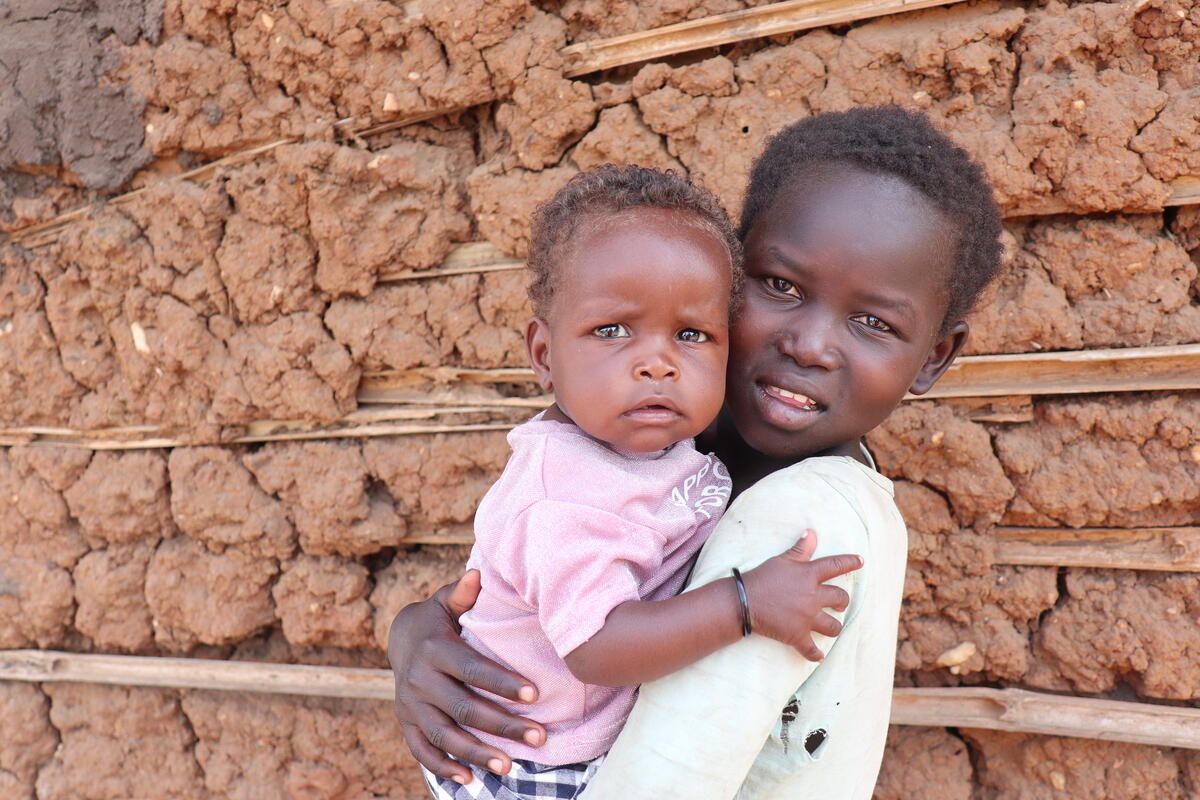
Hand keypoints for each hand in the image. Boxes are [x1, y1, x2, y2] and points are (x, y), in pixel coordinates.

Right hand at [388, 569, 546, 783]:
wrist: (399, 638)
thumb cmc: (438, 619)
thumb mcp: (445, 602)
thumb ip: (462, 593)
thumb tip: (477, 574)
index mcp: (435, 650)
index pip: (473, 670)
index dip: (502, 683)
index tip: (535, 695)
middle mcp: (420, 680)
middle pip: (464, 709)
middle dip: (502, 725)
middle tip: (538, 736)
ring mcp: (411, 705)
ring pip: (445, 735)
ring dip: (476, 753)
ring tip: (509, 766)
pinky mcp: (406, 722)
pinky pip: (422, 750)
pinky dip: (442, 768)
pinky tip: (469, 779)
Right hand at [740, 530, 861, 660]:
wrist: (744, 601)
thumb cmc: (762, 577)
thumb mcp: (782, 560)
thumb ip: (800, 549)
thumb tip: (812, 533)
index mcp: (809, 576)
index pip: (836, 566)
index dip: (850, 562)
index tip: (860, 561)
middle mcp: (813, 597)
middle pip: (840, 598)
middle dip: (843, 601)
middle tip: (840, 604)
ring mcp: (807, 618)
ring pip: (833, 626)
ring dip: (834, 627)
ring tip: (832, 626)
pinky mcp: (797, 635)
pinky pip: (811, 649)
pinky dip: (815, 654)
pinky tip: (819, 656)